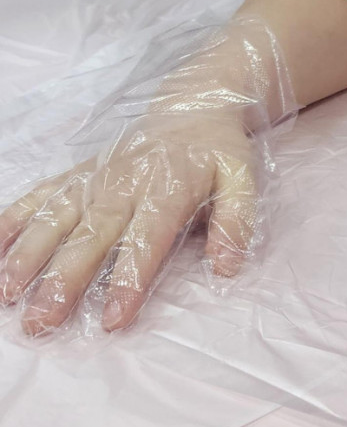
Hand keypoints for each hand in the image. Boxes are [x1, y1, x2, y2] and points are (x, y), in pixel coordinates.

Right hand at [0, 106, 258, 335]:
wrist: (191, 104)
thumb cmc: (217, 152)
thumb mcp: (242, 178)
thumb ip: (236, 222)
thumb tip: (227, 267)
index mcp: (167, 189)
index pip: (146, 240)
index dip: (128, 280)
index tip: (112, 319)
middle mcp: (123, 184)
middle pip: (89, 237)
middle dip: (62, 280)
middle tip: (39, 321)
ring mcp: (94, 178)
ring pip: (55, 217)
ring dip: (27, 254)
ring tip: (5, 292)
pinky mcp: (77, 174)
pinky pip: (40, 195)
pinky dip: (12, 218)